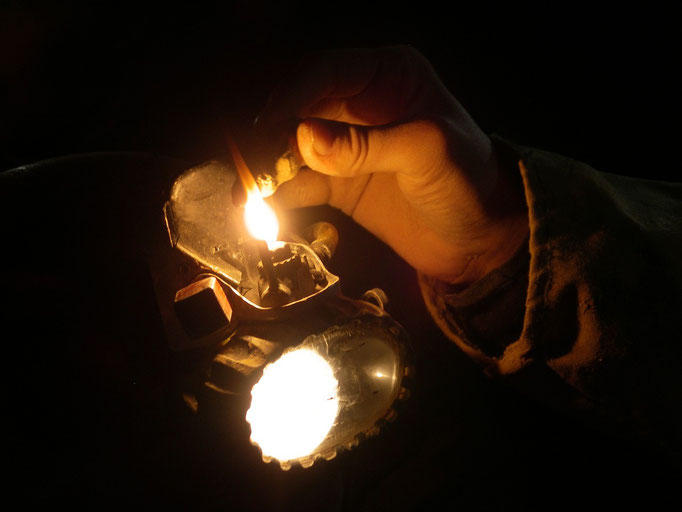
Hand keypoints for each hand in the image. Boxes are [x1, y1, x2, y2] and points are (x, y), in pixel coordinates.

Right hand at [257, 46, 527, 284]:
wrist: (481, 239)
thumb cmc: (469, 182)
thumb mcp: (426, 153)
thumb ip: (366, 145)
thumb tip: (302, 138)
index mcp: (390, 75)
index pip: (327, 71)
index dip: (293, 95)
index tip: (268, 126)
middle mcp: (362, 103)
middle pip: (300, 108)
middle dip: (273, 136)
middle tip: (253, 167)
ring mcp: (348, 146)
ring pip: (294, 148)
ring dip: (269, 169)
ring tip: (246, 196)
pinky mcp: (340, 183)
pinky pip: (302, 183)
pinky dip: (281, 195)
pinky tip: (262, 210)